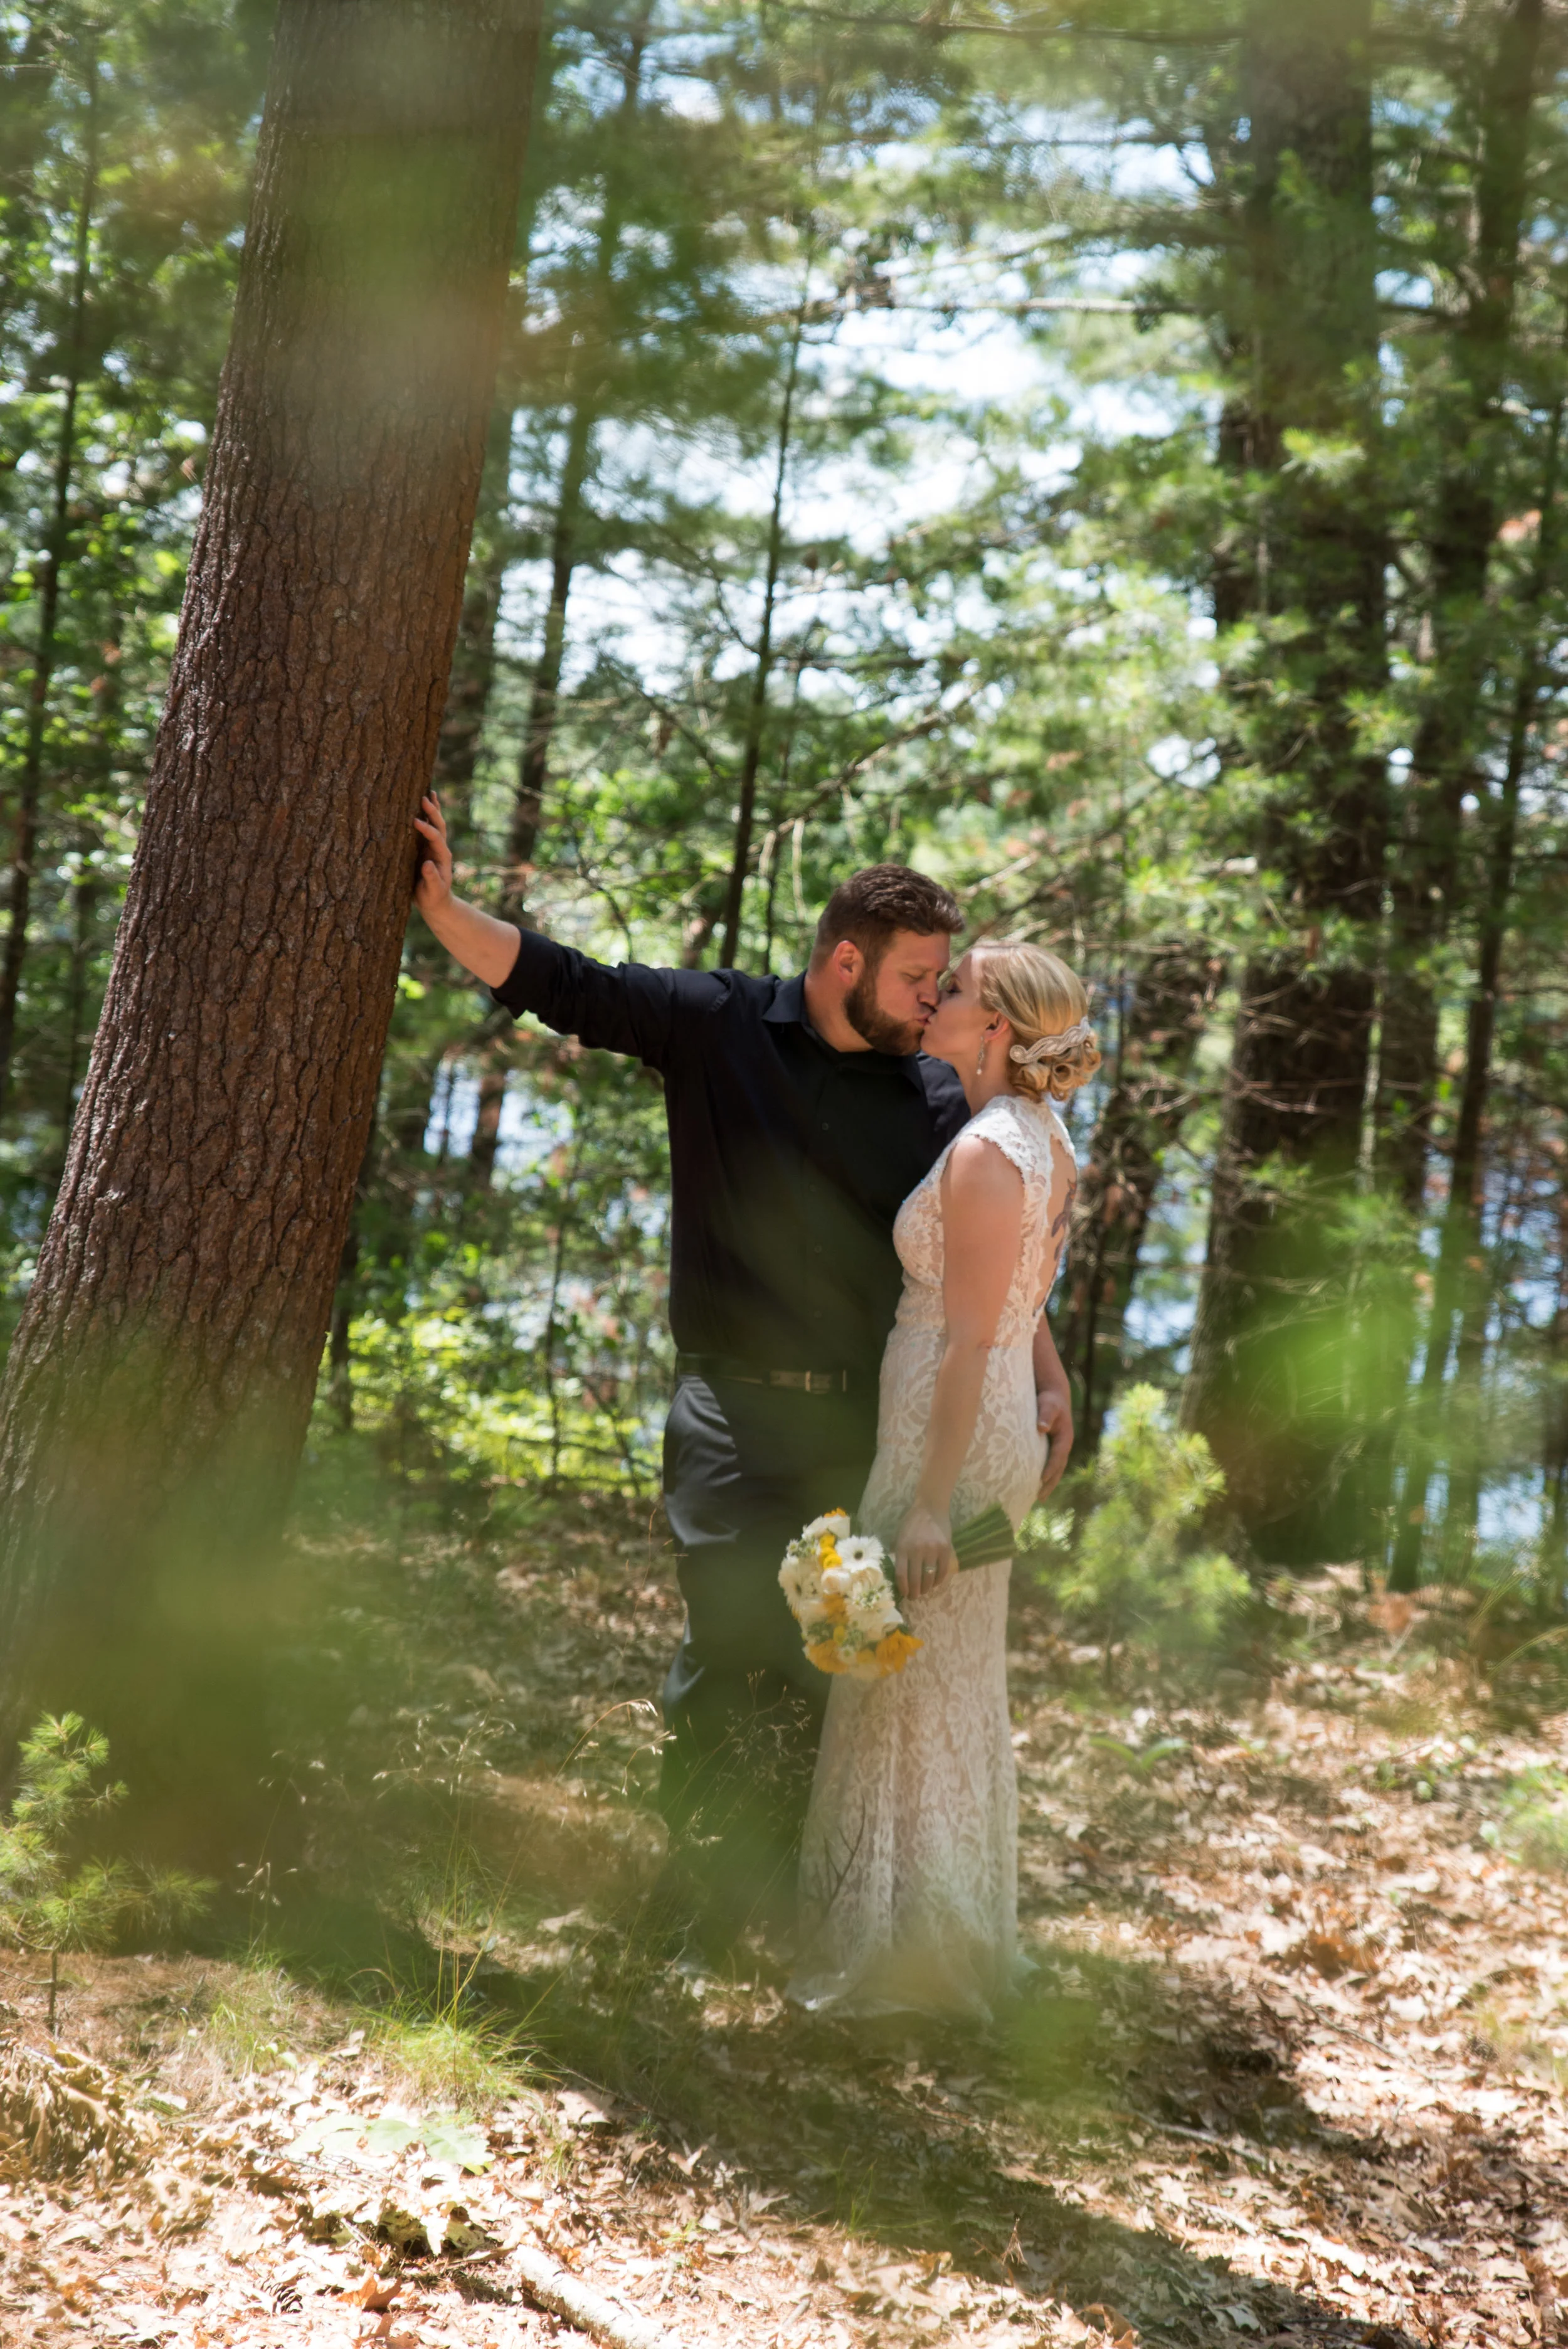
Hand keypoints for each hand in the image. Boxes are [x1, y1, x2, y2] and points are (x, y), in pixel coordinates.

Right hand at [414, 792, 453, 920]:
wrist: (436, 902)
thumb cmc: (433, 897)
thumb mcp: (432, 891)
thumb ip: (432, 879)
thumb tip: (427, 864)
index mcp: (442, 857)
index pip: (435, 838)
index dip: (426, 829)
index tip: (414, 821)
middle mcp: (440, 848)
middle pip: (439, 826)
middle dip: (433, 812)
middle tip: (423, 798)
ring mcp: (434, 847)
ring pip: (436, 824)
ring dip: (434, 809)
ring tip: (429, 792)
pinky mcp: (428, 848)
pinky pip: (430, 828)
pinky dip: (428, 816)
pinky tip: (425, 804)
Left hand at [896, 1502, 955, 1599]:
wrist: (930, 1507)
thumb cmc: (912, 1522)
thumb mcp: (899, 1536)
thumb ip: (899, 1554)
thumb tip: (899, 1575)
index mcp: (903, 1547)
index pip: (901, 1574)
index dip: (903, 1588)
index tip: (905, 1593)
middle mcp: (917, 1550)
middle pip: (915, 1579)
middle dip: (914, 1592)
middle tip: (914, 1597)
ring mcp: (932, 1550)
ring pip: (929, 1578)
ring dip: (926, 1588)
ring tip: (924, 1591)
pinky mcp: (945, 1549)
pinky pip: (942, 1571)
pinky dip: (938, 1581)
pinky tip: (934, 1583)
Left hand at [1036, 1379, 1073, 1497]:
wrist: (1054, 1396)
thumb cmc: (1050, 1400)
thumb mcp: (1048, 1405)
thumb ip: (1045, 1414)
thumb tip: (1041, 1428)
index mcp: (1065, 1438)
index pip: (1058, 1457)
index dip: (1050, 1468)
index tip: (1041, 1480)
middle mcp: (1063, 1446)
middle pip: (1058, 1469)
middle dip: (1050, 1483)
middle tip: (1039, 1498)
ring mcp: (1058, 1448)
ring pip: (1055, 1470)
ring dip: (1048, 1483)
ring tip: (1037, 1498)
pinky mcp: (1051, 1448)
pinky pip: (1049, 1464)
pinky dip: (1044, 1475)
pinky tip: (1033, 1484)